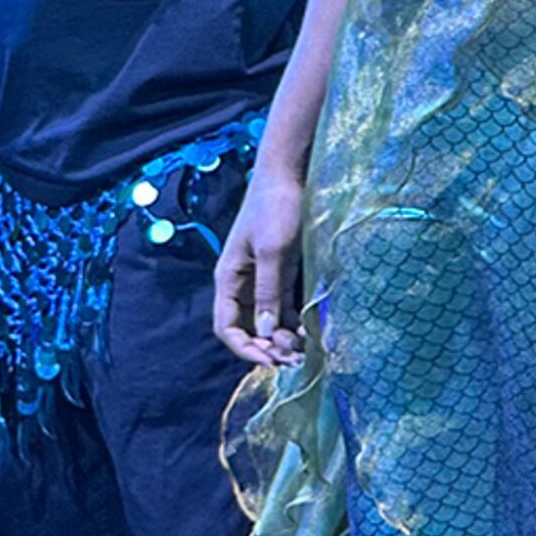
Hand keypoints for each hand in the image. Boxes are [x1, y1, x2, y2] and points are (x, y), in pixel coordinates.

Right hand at [211, 168, 306, 366]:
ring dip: (281, 337)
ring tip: (305, 349)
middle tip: (294, 358)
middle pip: (246, 328)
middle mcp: (241, 284)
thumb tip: (264, 331)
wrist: (289, 175)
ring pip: (266, 320)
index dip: (245, 349)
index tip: (270, 361)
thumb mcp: (273, 251)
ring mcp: (261, 279)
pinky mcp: (281, 272)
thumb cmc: (276, 208)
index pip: (226, 327)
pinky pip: (282, 306)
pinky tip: (308, 330)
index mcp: (228, 279)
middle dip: (266, 347)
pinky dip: (292, 321)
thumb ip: (268, 291)